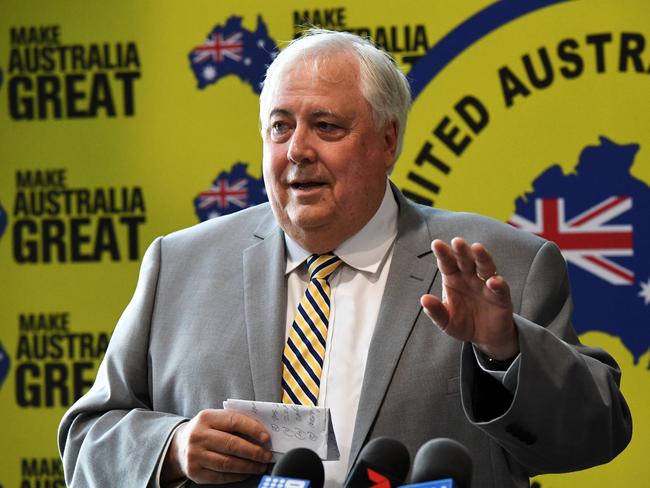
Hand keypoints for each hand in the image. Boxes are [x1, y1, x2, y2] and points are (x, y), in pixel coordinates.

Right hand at [161, 409, 271, 484]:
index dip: (252, 429)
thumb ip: (236, 422)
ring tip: (260, 466)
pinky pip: (221, 476)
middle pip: (232, 445)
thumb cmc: (207, 430)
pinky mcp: (195, 472)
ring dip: (248, 466)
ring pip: (227, 463)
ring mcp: (195, 455)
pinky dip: (237, 476)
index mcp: (206, 417)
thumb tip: (262, 434)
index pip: (234, 421)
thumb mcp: (217, 420)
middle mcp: (198, 436)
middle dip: (254, 452)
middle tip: (267, 455)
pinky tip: (247, 473)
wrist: (181, 445)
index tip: (266, 438)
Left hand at [420, 238, 518, 359]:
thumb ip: (436, 311)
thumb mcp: (446, 321)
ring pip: (485, 266)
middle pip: (466, 260)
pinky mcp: (501, 296)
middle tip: (457, 241)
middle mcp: (470, 277)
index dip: (443, 253)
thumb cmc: (463, 323)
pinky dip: (498, 283)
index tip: (437, 244)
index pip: (447, 262)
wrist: (485, 338)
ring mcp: (486, 284)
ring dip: (482, 257)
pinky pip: (501, 288)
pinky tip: (493, 282)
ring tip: (477, 248)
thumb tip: (424, 299)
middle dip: (461, 250)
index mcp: (453, 278)